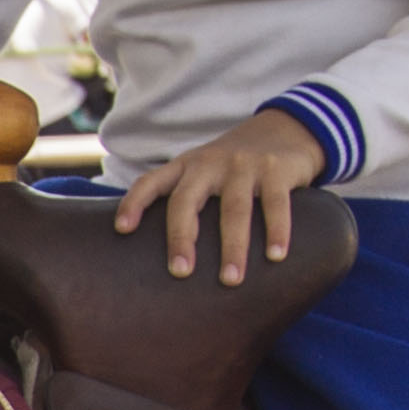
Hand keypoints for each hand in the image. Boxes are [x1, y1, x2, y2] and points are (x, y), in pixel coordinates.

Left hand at [112, 110, 328, 285]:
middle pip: (187, 201)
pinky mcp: (276, 169)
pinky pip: (275, 204)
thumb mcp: (203, 171)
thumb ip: (183, 198)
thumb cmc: (233, 166)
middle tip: (180, 272)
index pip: (151, 182)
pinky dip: (277, 231)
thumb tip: (152, 253)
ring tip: (231, 280)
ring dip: (233, 247)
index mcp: (186, 166)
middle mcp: (210, 163)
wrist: (286, 130)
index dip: (134, 202)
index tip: (122, 229)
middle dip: (181, 237)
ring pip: (234, 210)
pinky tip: (276, 257)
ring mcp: (243, 165)